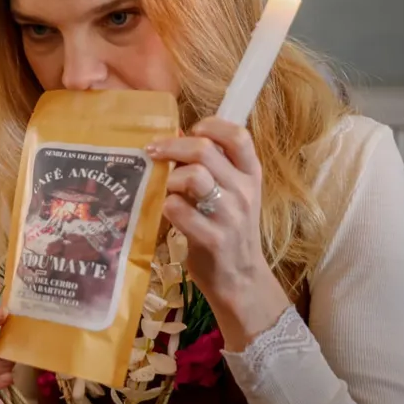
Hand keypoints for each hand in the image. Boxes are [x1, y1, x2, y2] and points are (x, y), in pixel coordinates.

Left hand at [148, 117, 265, 294]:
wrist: (240, 278)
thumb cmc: (227, 228)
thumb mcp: (231, 194)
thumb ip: (211, 167)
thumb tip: (174, 136)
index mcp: (250, 174)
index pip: (238, 135)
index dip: (210, 125)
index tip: (190, 129)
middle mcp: (244, 191)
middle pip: (204, 150)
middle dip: (171, 147)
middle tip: (152, 152)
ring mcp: (230, 215)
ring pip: (192, 176)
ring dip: (168, 178)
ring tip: (163, 187)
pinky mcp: (212, 238)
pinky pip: (177, 210)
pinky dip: (164, 206)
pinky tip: (164, 211)